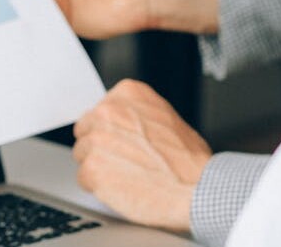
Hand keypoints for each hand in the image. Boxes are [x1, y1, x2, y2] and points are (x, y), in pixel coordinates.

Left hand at [73, 79, 212, 231]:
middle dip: (101, 146)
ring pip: (83, 155)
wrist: (197, 188)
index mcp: (128, 93)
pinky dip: (100, 187)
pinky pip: (84, 178)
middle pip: (86, 130)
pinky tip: (124, 187)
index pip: (99, 110)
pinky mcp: (91, 168)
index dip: (111, 130)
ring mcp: (97, 138)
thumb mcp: (166, 117)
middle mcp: (109, 110)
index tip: (123, 141)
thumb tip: (122, 123)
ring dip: (100, 167)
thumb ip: (137, 115)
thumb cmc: (188, 160)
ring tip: (129, 175)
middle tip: (125, 161)